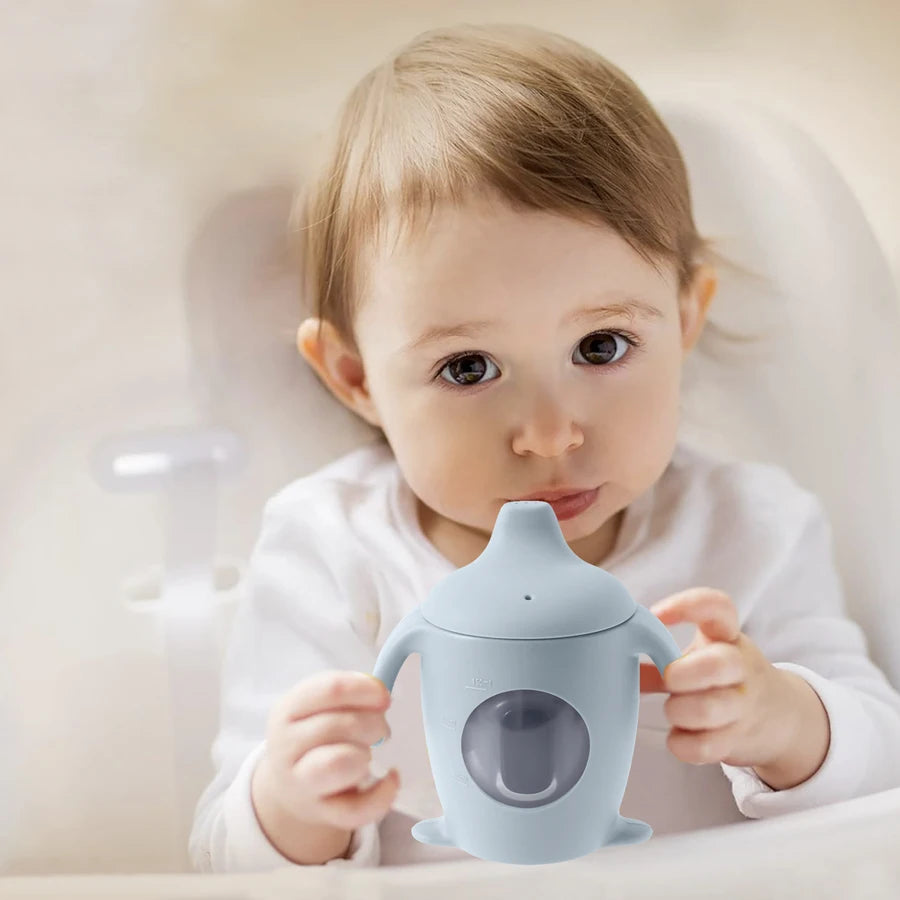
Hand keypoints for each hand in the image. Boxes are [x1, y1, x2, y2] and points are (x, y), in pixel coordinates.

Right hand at [253, 670, 398, 831]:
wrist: (292, 785)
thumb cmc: (315, 736)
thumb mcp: (319, 706)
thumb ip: (348, 694)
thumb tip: (381, 693)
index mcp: (288, 710)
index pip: (330, 689)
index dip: (365, 690)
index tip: (383, 696)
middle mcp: (286, 746)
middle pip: (337, 725)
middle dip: (373, 723)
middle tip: (381, 729)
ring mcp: (301, 783)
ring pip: (338, 764)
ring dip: (365, 755)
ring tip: (369, 754)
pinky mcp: (321, 812)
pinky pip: (356, 809)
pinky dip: (383, 794)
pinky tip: (390, 779)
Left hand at [639, 588, 804, 772]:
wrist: (781, 717)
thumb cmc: (724, 676)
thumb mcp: (702, 653)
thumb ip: (658, 651)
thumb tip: (607, 649)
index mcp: (727, 636)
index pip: (718, 607)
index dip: (687, 606)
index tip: (656, 613)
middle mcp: (740, 667)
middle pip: (721, 663)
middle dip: (687, 672)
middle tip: (669, 677)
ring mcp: (743, 705)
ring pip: (713, 708)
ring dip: (681, 710)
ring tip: (672, 709)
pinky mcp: (739, 740)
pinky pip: (708, 747)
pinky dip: (684, 745)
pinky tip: (678, 738)